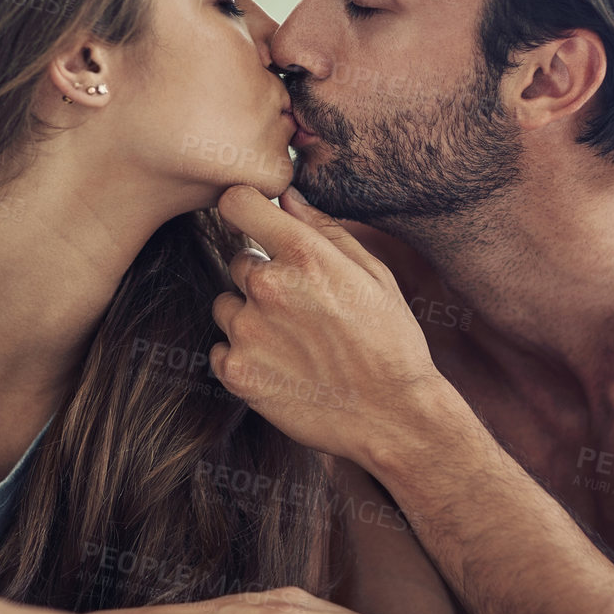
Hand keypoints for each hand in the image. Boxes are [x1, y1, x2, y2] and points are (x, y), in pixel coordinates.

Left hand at [209, 184, 465, 468]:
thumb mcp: (373, 274)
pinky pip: (220, 348)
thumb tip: (286, 197)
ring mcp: (247, 331)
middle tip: (302, 309)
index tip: (255, 224)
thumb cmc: (390, 341)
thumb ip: (324, 229)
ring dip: (250, 317)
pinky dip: (243, 356)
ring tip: (295, 342)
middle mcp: (268, 287)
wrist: (392, 416)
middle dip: (263, 276)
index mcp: (304, 255)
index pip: (237, 201)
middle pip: (238, 261)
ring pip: (227, 305)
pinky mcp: (236, 372)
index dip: (244, 209)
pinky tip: (282, 368)